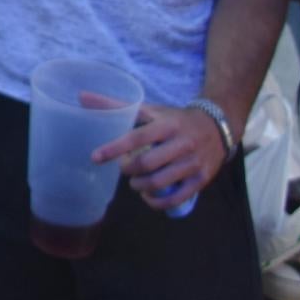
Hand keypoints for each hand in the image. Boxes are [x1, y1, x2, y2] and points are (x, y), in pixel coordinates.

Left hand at [99, 102, 230, 212]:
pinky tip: (149, 197)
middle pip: (147, 164)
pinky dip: (158, 202)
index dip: (114, 149)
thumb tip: (81, 97)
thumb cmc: (176, 119)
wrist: (218, 126)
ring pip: (160, 182)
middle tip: (123, 169)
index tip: (95, 157)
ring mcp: (193, 163)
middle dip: (128, 170)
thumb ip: (116, 105)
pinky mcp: (202, 179)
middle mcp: (182, 144)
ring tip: (135, 183)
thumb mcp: (150, 109)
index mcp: (166, 124)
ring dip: (140, 187)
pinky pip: (178, 198)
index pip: (136, 137)